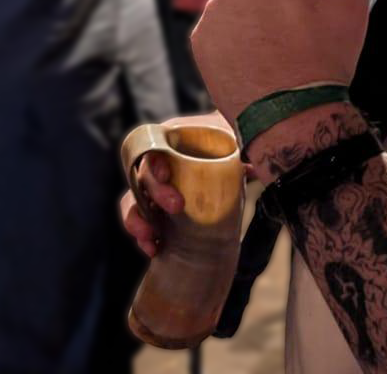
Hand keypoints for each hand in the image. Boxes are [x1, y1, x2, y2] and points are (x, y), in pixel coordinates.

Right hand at [119, 111, 237, 257]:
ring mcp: (155, 184)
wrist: (232, 151)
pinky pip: (139, 219)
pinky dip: (142, 235)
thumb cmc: (232, 140)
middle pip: (144, 175)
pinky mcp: (155, 206)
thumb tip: (252, 168)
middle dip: (156, 193)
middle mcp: (159, 160)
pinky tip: (153, 249)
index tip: (166, 175)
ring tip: (150, 238)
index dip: (155, 161)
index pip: (154, 146)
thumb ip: (243, 149)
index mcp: (174, 138)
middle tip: (177, 207)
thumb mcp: (237, 139)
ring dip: (137, 220)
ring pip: (134, 200)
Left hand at [191, 0, 386, 125]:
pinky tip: (259, 63)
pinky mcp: (201, 38)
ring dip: (262, 20)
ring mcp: (215, 9)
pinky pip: (225, 31)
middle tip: (304, 40)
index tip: (322, 20)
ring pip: (248, 5)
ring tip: (281, 54)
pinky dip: (240, 42)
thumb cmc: (330, 53)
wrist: (293, 114)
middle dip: (287, 3)